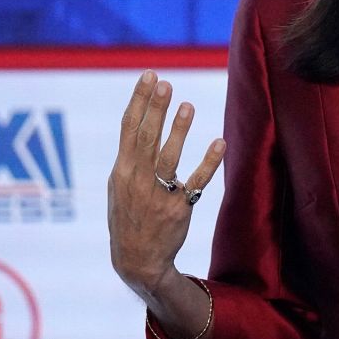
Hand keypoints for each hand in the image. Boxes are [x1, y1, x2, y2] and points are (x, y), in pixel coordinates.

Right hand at [108, 70, 224, 297]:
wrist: (137, 261)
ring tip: (188, 106)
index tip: (149, 76)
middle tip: (165, 83)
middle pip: (146, 138)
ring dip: (178, 131)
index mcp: (122, 172)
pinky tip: (219, 142)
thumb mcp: (119, 187)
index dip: (139, 101)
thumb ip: (130, 157)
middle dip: (155, 109)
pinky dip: (209, 162)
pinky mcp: (179, 208)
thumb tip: (140, 122)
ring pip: (169, 157)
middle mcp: (138, 180)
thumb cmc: (128, 217)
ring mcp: (158, 195)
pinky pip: (197, 181)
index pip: (129, 129)